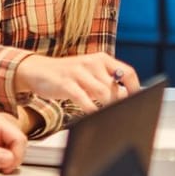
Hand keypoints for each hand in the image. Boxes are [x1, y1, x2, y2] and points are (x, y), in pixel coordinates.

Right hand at [14, 53, 137, 113]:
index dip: (135, 89)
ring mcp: (78, 72)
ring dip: (107, 107)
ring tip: (105, 116)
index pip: (127, 72)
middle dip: (118, 103)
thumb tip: (127, 96)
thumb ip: (107, 83)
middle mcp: (92, 63)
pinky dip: (90, 109)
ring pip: (103, 92)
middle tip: (117, 114)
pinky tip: (91, 115)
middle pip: (115, 86)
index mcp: (101, 59)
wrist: (37, 70)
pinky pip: (83, 98)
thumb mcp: (89, 74)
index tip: (137, 102)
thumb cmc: (67, 75)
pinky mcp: (65, 83)